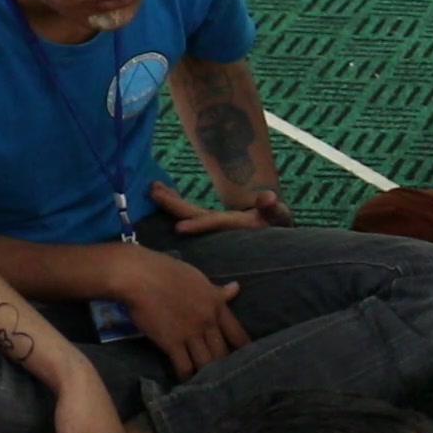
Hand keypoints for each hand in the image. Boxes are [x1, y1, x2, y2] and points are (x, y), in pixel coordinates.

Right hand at [111, 243, 251, 379]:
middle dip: (226, 368)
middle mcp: (208, 322)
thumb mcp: (198, 278)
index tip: (248, 362)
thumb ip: (217, 290)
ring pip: (207, 363)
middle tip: (225, 379)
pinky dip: (186, 378)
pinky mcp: (172, 343)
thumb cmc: (167, 271)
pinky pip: (184, 367)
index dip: (245, 351)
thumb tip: (237, 288)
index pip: (239, 334)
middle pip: (224, 353)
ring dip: (207, 375)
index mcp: (217, 305)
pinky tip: (187, 384)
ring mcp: (191, 333)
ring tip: (208, 386)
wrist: (139, 275)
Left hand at [148, 180, 292, 233]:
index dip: (199, 226)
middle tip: (153, 190)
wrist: (277, 243)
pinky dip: (178, 205)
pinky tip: (166, 196)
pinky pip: (191, 214)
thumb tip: (268, 196)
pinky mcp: (212, 224)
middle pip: (193, 217)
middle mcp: (219, 229)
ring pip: (189, 215)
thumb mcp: (279, 217)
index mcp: (234, 227)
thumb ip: (273, 209)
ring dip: (172, 203)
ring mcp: (214, 227)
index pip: (214, 224)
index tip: (179, 227)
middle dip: (173, 205)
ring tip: (155, 189)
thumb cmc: (278, 226)